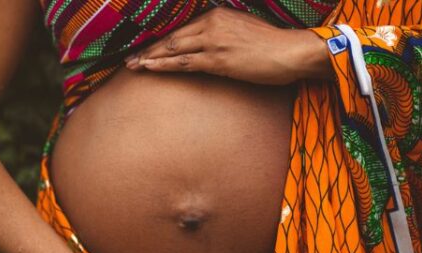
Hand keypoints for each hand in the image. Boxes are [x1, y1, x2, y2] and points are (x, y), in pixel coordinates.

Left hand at [124, 6, 331, 84]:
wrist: (291, 52)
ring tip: (132, 66)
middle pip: (172, 37)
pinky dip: (164, 65)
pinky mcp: (218, 59)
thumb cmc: (272, 45)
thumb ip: (223, 32)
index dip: (161, 40)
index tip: (146, 48)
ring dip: (150, 58)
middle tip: (129, 59)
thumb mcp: (244, 29)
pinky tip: (149, 68)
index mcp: (218, 14)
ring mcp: (214, 41)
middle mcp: (212, 24)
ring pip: (173, 49)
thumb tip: (208, 43)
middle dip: (149, 49)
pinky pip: (184, 62)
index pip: (182, 28)